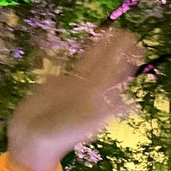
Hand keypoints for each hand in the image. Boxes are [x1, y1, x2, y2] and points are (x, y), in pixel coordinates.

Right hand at [7, 29, 141, 170]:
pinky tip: (85, 44)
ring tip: (110, 31)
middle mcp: (89, 92)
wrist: (32, 139)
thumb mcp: (89, 123)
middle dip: (116, 51)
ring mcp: (72, 87)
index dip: (127, 62)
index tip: (139, 47)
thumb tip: (134, 103)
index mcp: (99, 101)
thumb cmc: (62, 135)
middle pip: (105, 66)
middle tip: (129, 33)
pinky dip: (75, 56)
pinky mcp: (55, 84)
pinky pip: (69, 66)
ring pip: (89, 63)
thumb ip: (108, 110)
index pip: (116, 77)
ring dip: (99, 48)